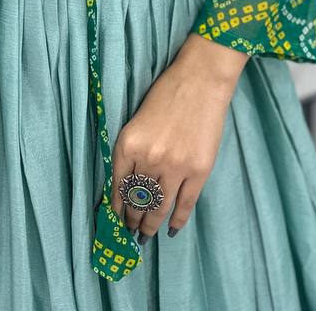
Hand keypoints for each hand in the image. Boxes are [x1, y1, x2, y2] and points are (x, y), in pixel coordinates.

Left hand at [111, 37, 247, 242]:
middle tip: (129, 231)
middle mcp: (148, 158)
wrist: (201, 80)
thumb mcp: (137, 120)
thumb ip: (132, 150)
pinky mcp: (198, 171)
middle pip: (137, 199)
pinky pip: (184, 204)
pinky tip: (172, 230)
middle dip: (132, 219)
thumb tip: (128, 183)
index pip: (117, 185)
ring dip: (150, 224)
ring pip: (158, 207)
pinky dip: (177, 220)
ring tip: (145, 236)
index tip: (114, 220)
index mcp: (128, 143)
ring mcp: (175, 167)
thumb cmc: (167, 93)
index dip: (115, 207)